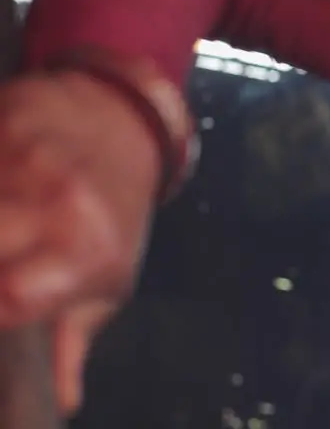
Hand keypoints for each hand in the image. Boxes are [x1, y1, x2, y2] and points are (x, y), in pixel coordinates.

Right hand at [0, 71, 159, 412]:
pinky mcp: (6, 122)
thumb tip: (60, 401)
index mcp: (86, 253)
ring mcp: (29, 160)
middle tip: (8, 258)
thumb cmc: (113, 213)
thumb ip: (73, 342)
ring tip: (10, 233)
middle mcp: (60, 205)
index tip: (2, 305)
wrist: (124, 121)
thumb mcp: (109, 278)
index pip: (10, 298)